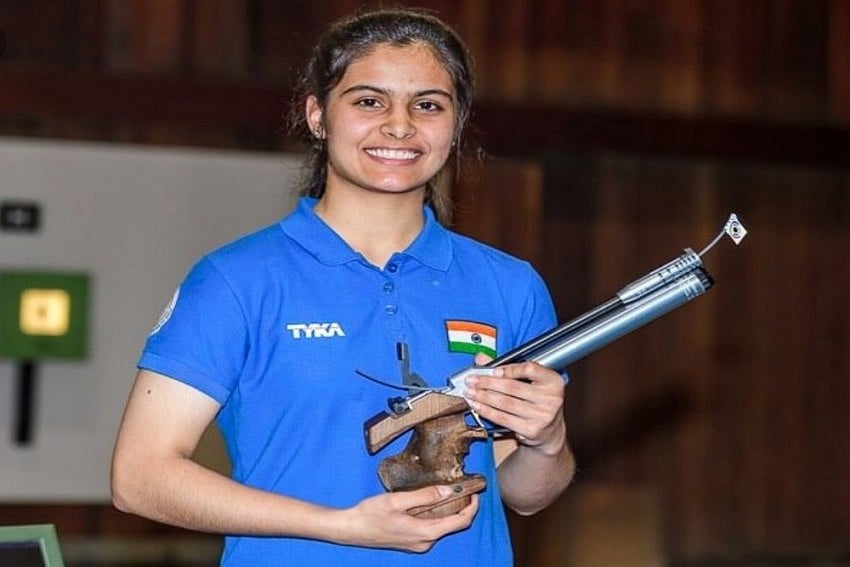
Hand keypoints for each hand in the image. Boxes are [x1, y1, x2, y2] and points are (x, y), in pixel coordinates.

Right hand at [337, 486, 478, 552]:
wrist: (350, 529)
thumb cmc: (370, 514)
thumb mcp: (398, 500)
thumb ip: (425, 495)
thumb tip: (449, 491)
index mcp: (425, 533)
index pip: (460, 522)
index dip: (472, 507)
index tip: (475, 491)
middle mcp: (425, 542)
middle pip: (453, 524)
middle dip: (460, 506)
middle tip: (460, 486)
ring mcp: (417, 543)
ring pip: (441, 525)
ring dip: (446, 509)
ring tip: (444, 489)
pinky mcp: (410, 541)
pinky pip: (430, 527)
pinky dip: (434, 514)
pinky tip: (427, 500)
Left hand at [465, 353, 565, 454]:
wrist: (549, 431)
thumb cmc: (537, 401)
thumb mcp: (530, 382)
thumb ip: (507, 368)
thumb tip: (481, 359)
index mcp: (553, 381)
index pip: (530, 369)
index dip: (509, 369)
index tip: (492, 370)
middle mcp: (551, 398)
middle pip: (512, 387)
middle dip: (487, 383)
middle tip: (471, 380)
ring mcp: (542, 415)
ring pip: (505, 403)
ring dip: (483, 397)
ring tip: (470, 392)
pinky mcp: (531, 430)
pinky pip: (503, 418)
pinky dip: (487, 411)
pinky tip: (477, 406)